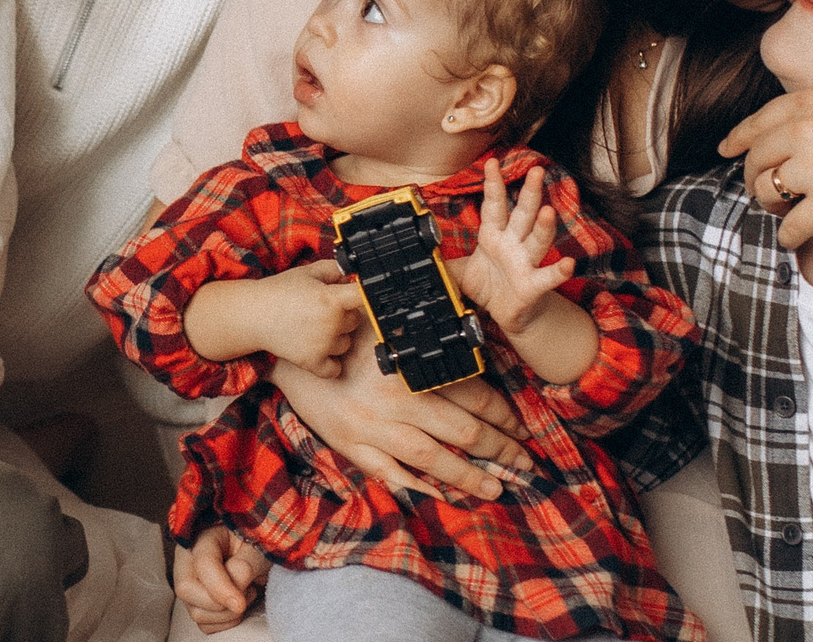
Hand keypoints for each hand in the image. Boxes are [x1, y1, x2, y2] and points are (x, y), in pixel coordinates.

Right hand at [173, 526, 268, 632]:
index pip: (203, 564)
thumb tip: (235, 590)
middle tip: (247, 592)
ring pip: (196, 612)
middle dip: (220, 602)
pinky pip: (205, 625)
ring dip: (228, 613)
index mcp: (203, 539)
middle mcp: (189, 562)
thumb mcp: (256, 547)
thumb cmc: (255, 545)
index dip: (220, 588)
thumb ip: (245, 564)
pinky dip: (226, 622)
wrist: (256, 554)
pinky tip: (237, 604)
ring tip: (245, 593)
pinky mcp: (196, 604)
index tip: (239, 604)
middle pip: (186, 590)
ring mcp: (190, 585)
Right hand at [247, 262, 364, 376]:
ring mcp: (323, 345)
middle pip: (356, 321)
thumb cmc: (280, 291)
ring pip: (346, 343)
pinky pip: (335, 368)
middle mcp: (331, 323)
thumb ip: (335, 270)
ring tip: (316, 327)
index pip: (365, 297)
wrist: (253, 314)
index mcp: (332, 298)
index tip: (359, 296)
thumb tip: (354, 276)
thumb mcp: (308, 272)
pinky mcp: (312, 362)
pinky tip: (321, 350)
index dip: (365, 294)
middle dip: (344, 314)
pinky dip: (330, 363)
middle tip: (323, 309)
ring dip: (337, 337)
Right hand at [273, 325, 530, 501]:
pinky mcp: (352, 448)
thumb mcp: (385, 319)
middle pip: (463, 432)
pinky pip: (390, 475)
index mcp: (411, 367)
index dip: (503, 414)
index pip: (473, 395)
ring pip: (434, 460)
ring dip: (470, 477)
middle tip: (525, 463)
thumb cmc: (342, 333)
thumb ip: (427, 324)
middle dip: (500, 450)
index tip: (522, 427)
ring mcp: (374, 430)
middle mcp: (396, 402)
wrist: (288, 355)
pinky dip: (417, 488)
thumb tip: (469, 317)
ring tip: (497, 488)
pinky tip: (442, 495)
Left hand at [450, 162, 575, 336]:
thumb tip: (419, 253)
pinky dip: (559, 271)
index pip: (494, 206)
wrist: (507, 314)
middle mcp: (513, 244)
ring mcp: (526, 263)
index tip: (491, 162)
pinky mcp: (534, 285)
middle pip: (523, 215)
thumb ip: (444, 262)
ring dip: (543, 227)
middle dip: (530, 193)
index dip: (493, 185)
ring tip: (548, 212)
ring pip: (537, 241)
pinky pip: (548, 277)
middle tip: (537, 171)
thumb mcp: (460, 273)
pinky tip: (568, 264)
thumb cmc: (489, 287)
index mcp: (494, 235)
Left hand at [721, 86, 812, 246]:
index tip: (726, 151)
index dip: (737, 140)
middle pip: (756, 160)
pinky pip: (790, 226)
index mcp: (812, 102)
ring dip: (771, 206)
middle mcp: (807, 129)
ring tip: (785, 211)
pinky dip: (788, 236)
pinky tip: (794, 237)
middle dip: (754, 179)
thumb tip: (772, 139)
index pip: (757, 123)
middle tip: (764, 192)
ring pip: (767, 192)